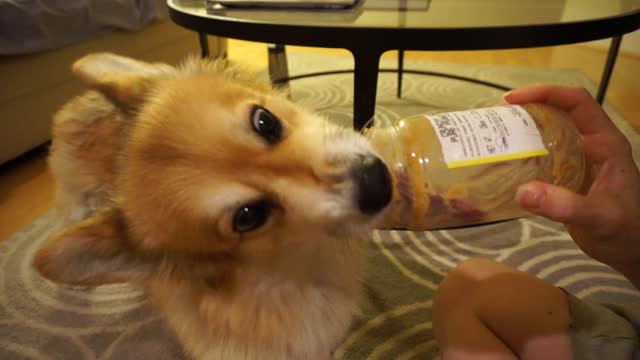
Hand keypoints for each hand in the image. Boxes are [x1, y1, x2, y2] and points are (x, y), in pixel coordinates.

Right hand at [505, 85, 639, 285]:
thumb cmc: (626, 231)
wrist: (633, 253)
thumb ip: (566, 206)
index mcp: (606, 143)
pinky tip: (503, 164)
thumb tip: (523, 192)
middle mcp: (591, 145)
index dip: (546, 93)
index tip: (513, 100)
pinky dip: (521, 156)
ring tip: (493, 136)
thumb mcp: (599, 218)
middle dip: (526, 110)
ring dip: (521, 131)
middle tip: (494, 119)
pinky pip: (541, 158)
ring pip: (547, 134)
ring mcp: (578, 161)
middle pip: (558, 113)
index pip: (577, 102)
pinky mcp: (565, 178)